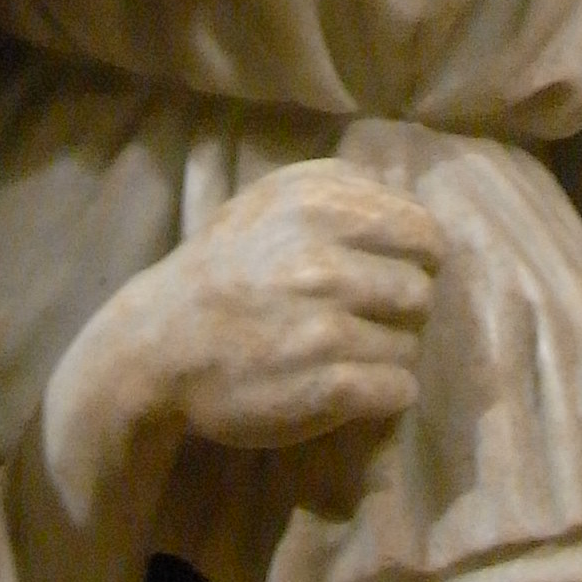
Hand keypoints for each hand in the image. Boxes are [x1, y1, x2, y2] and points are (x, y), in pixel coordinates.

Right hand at [41, 161, 443, 522]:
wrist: (157, 348)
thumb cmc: (224, 270)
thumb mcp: (272, 201)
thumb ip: (342, 189)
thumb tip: (413, 200)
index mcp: (318, 205)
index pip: (423, 232)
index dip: (415, 258)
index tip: (389, 273)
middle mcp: (325, 261)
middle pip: (421, 290)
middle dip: (401, 310)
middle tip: (365, 320)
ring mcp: (327, 326)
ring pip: (412, 343)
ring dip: (389, 353)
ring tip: (348, 353)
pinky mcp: (328, 385)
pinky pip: (399, 388)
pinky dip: (383, 393)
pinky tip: (349, 386)